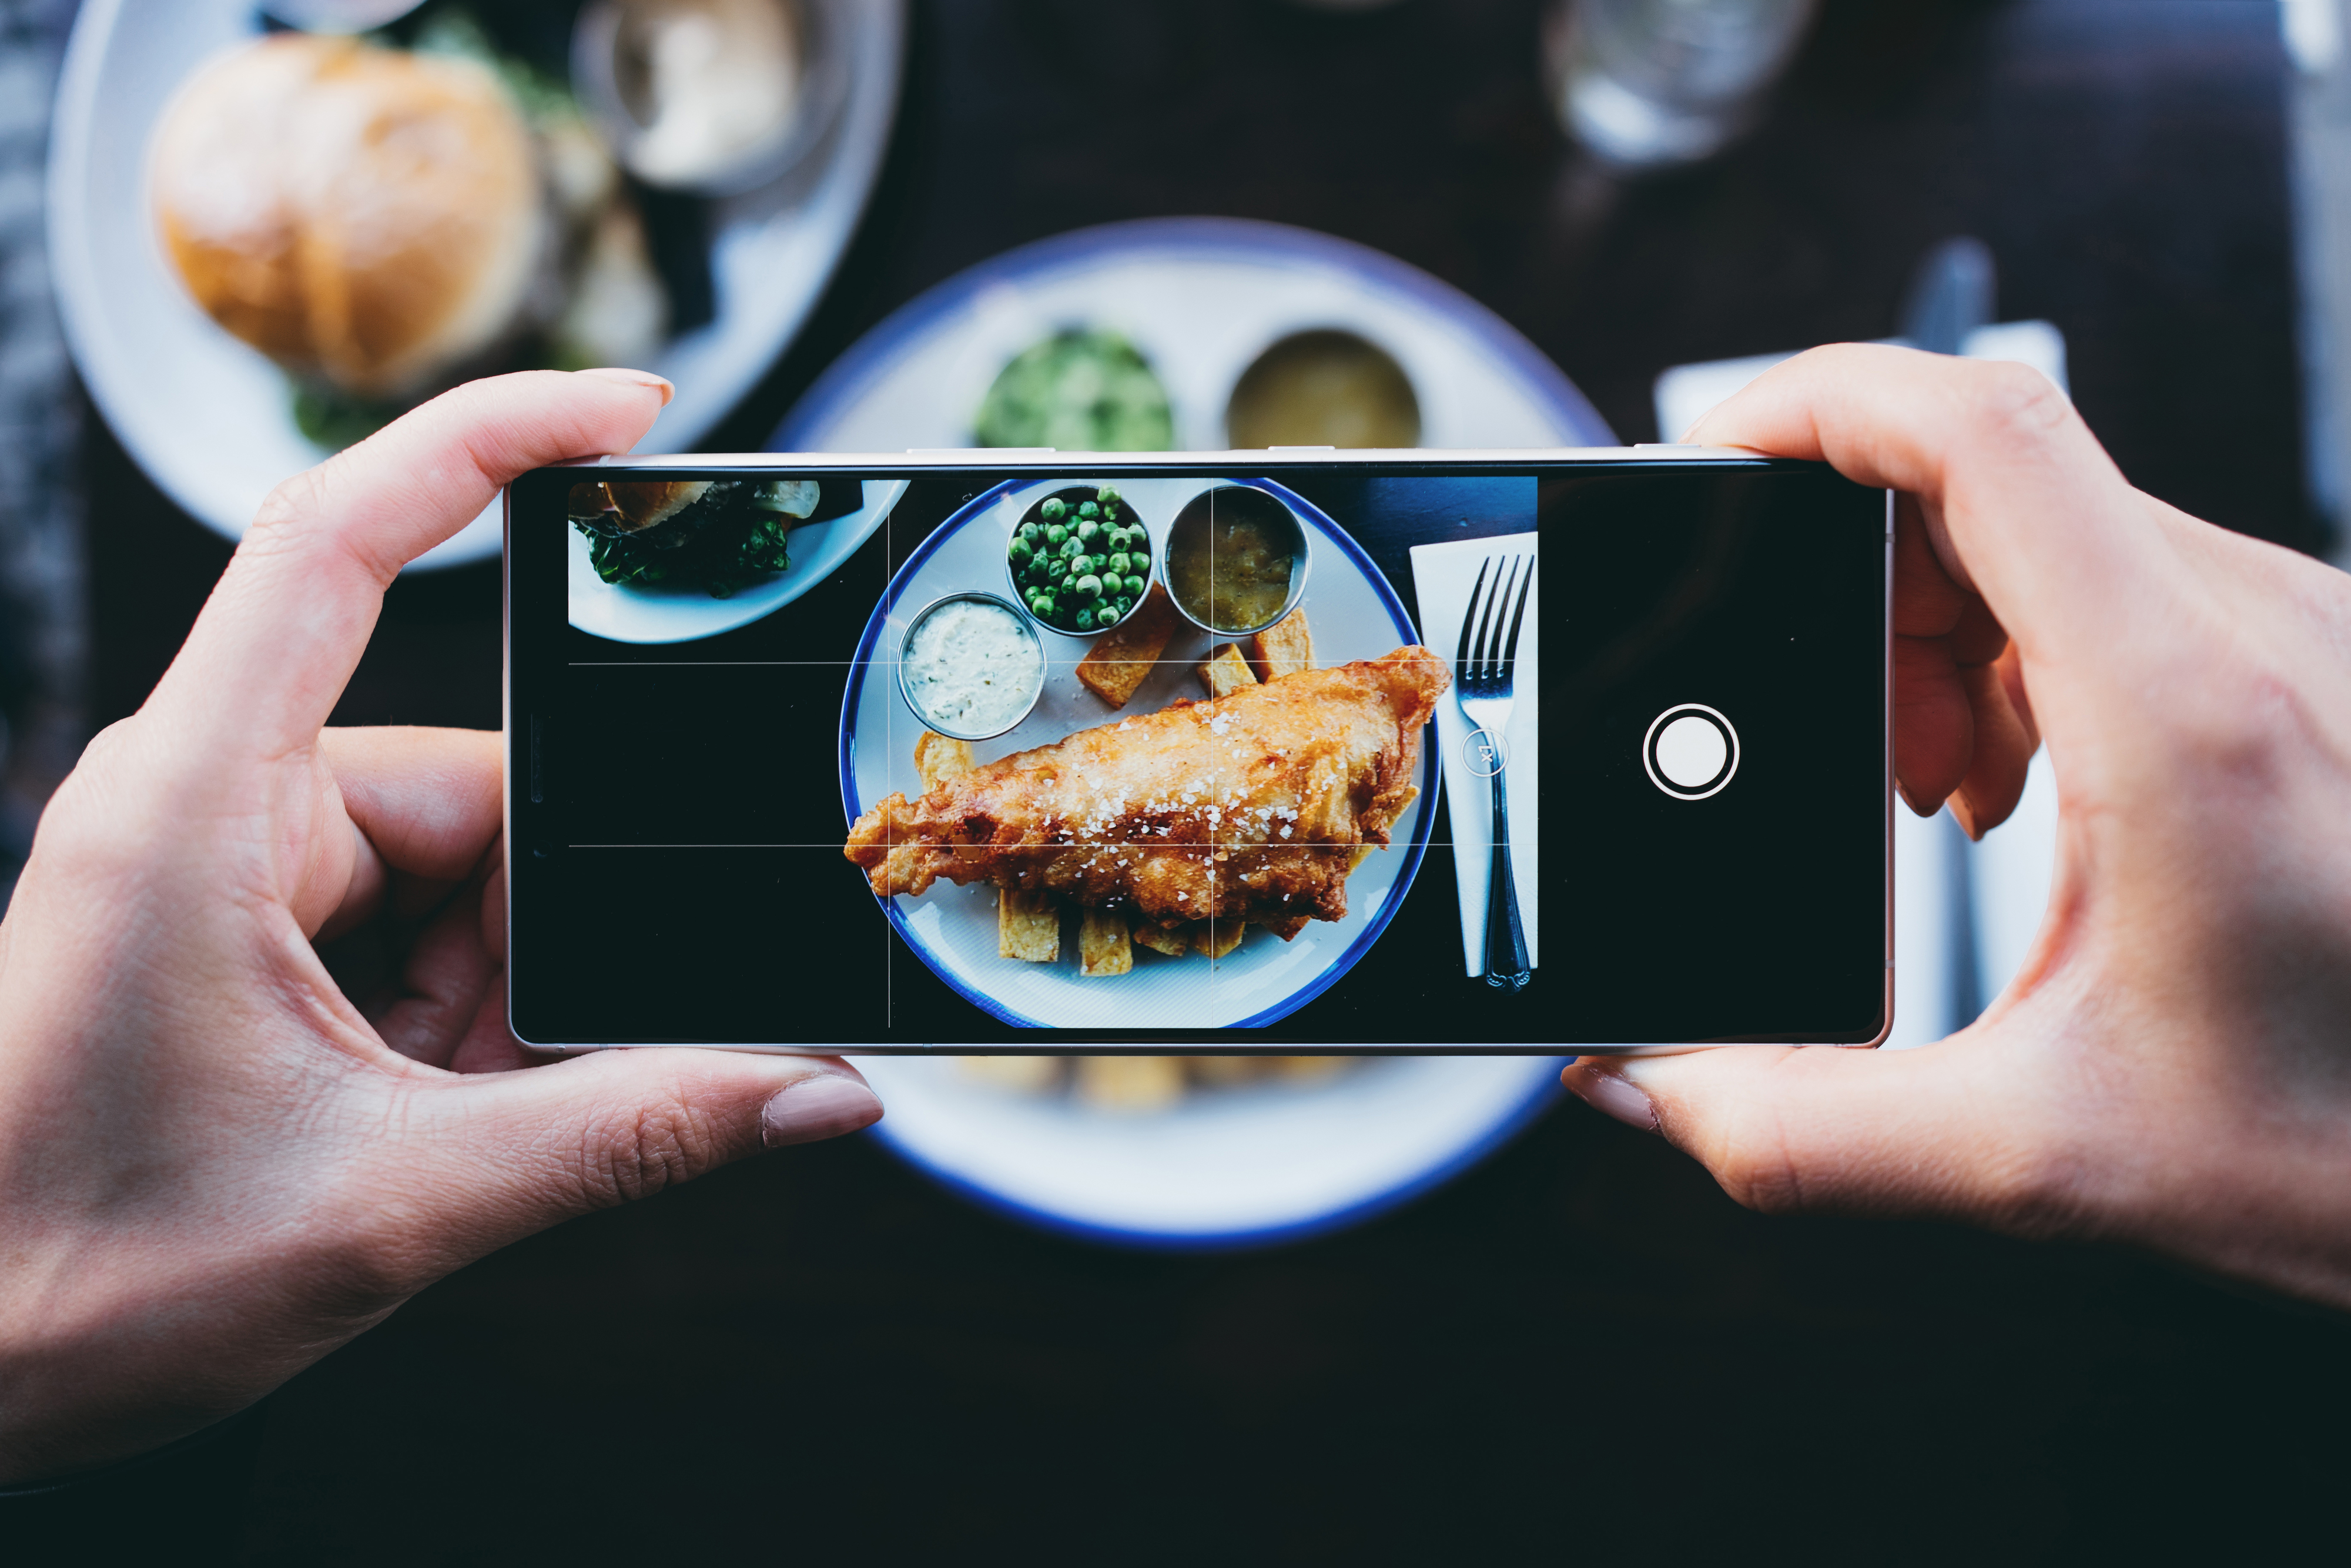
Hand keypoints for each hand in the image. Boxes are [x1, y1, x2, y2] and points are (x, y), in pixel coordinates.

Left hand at [0, 372, 881, 1481]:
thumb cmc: (84, 1276)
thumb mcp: (395, 1203)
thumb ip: (631, 1134)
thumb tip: (821, 1093)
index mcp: (198, 804)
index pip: (335, 538)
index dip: (485, 440)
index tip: (632, 412)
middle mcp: (206, 799)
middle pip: (467, 783)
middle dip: (531, 935)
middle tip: (499, 1076)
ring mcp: (221, 861)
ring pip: (454, 867)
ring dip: (488, 999)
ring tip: (434, 1123)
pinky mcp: (239, 922)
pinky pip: (411, 923)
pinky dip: (451, 1019)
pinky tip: (419, 1114)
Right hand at [1563, 344, 2350, 1306]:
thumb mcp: (2049, 1160)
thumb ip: (1809, 1129)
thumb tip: (1651, 1087)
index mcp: (2182, 716)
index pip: (1984, 435)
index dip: (1824, 402)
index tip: (1721, 452)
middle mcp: (2257, 632)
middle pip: (1992, 479)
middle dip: (1861, 589)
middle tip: (1861, 753)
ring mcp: (2294, 631)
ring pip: (2054, 527)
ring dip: (1942, 630)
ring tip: (1944, 789)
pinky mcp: (2304, 657)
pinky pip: (2120, 581)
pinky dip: (2024, 655)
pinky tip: (2024, 785)